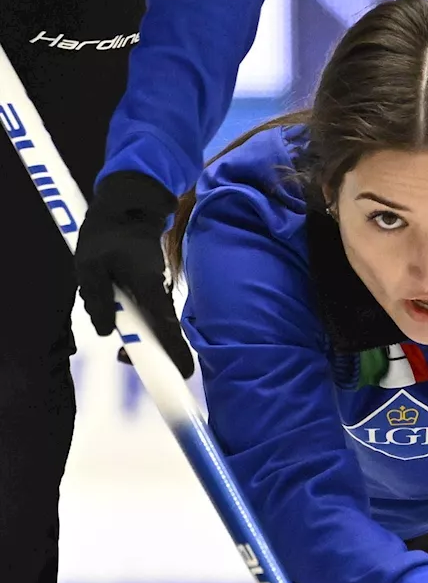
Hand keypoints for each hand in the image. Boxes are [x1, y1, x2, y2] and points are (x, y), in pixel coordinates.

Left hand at [76, 171, 193, 376]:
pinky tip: (119, 312)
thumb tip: (105, 331)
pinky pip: (150, 310)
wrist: (128, 207)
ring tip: (115, 332)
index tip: (182, 375)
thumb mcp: (89, 267)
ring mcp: (159, 288)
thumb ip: (96, 299)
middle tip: (123, 358)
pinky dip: (140, 320)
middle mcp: (160, 291)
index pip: (166, 327)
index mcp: (149, 288)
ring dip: (139, 333)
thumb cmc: (107, 235)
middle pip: (163, 331)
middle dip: (149, 351)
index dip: (175, 353)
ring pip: (154, 321)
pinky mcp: (153, 285)